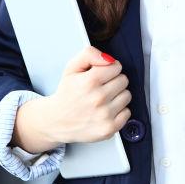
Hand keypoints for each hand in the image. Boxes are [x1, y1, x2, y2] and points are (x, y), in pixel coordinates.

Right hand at [12, 46, 131, 152]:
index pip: (116, 66)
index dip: (109, 69)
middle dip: (114, 81)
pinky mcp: (109, 129)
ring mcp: (104, 115)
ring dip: (117, 96)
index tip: (101, 75)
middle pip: (123, 80)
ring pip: (127, 95)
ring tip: (103, 99)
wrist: (57, 121)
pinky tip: (106, 110)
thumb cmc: (67, 93)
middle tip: (101, 87)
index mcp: (89, 81)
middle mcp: (98, 99)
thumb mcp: (72, 68)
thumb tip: (109, 59)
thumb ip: (89, 54)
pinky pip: (127, 113)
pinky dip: (119, 111)